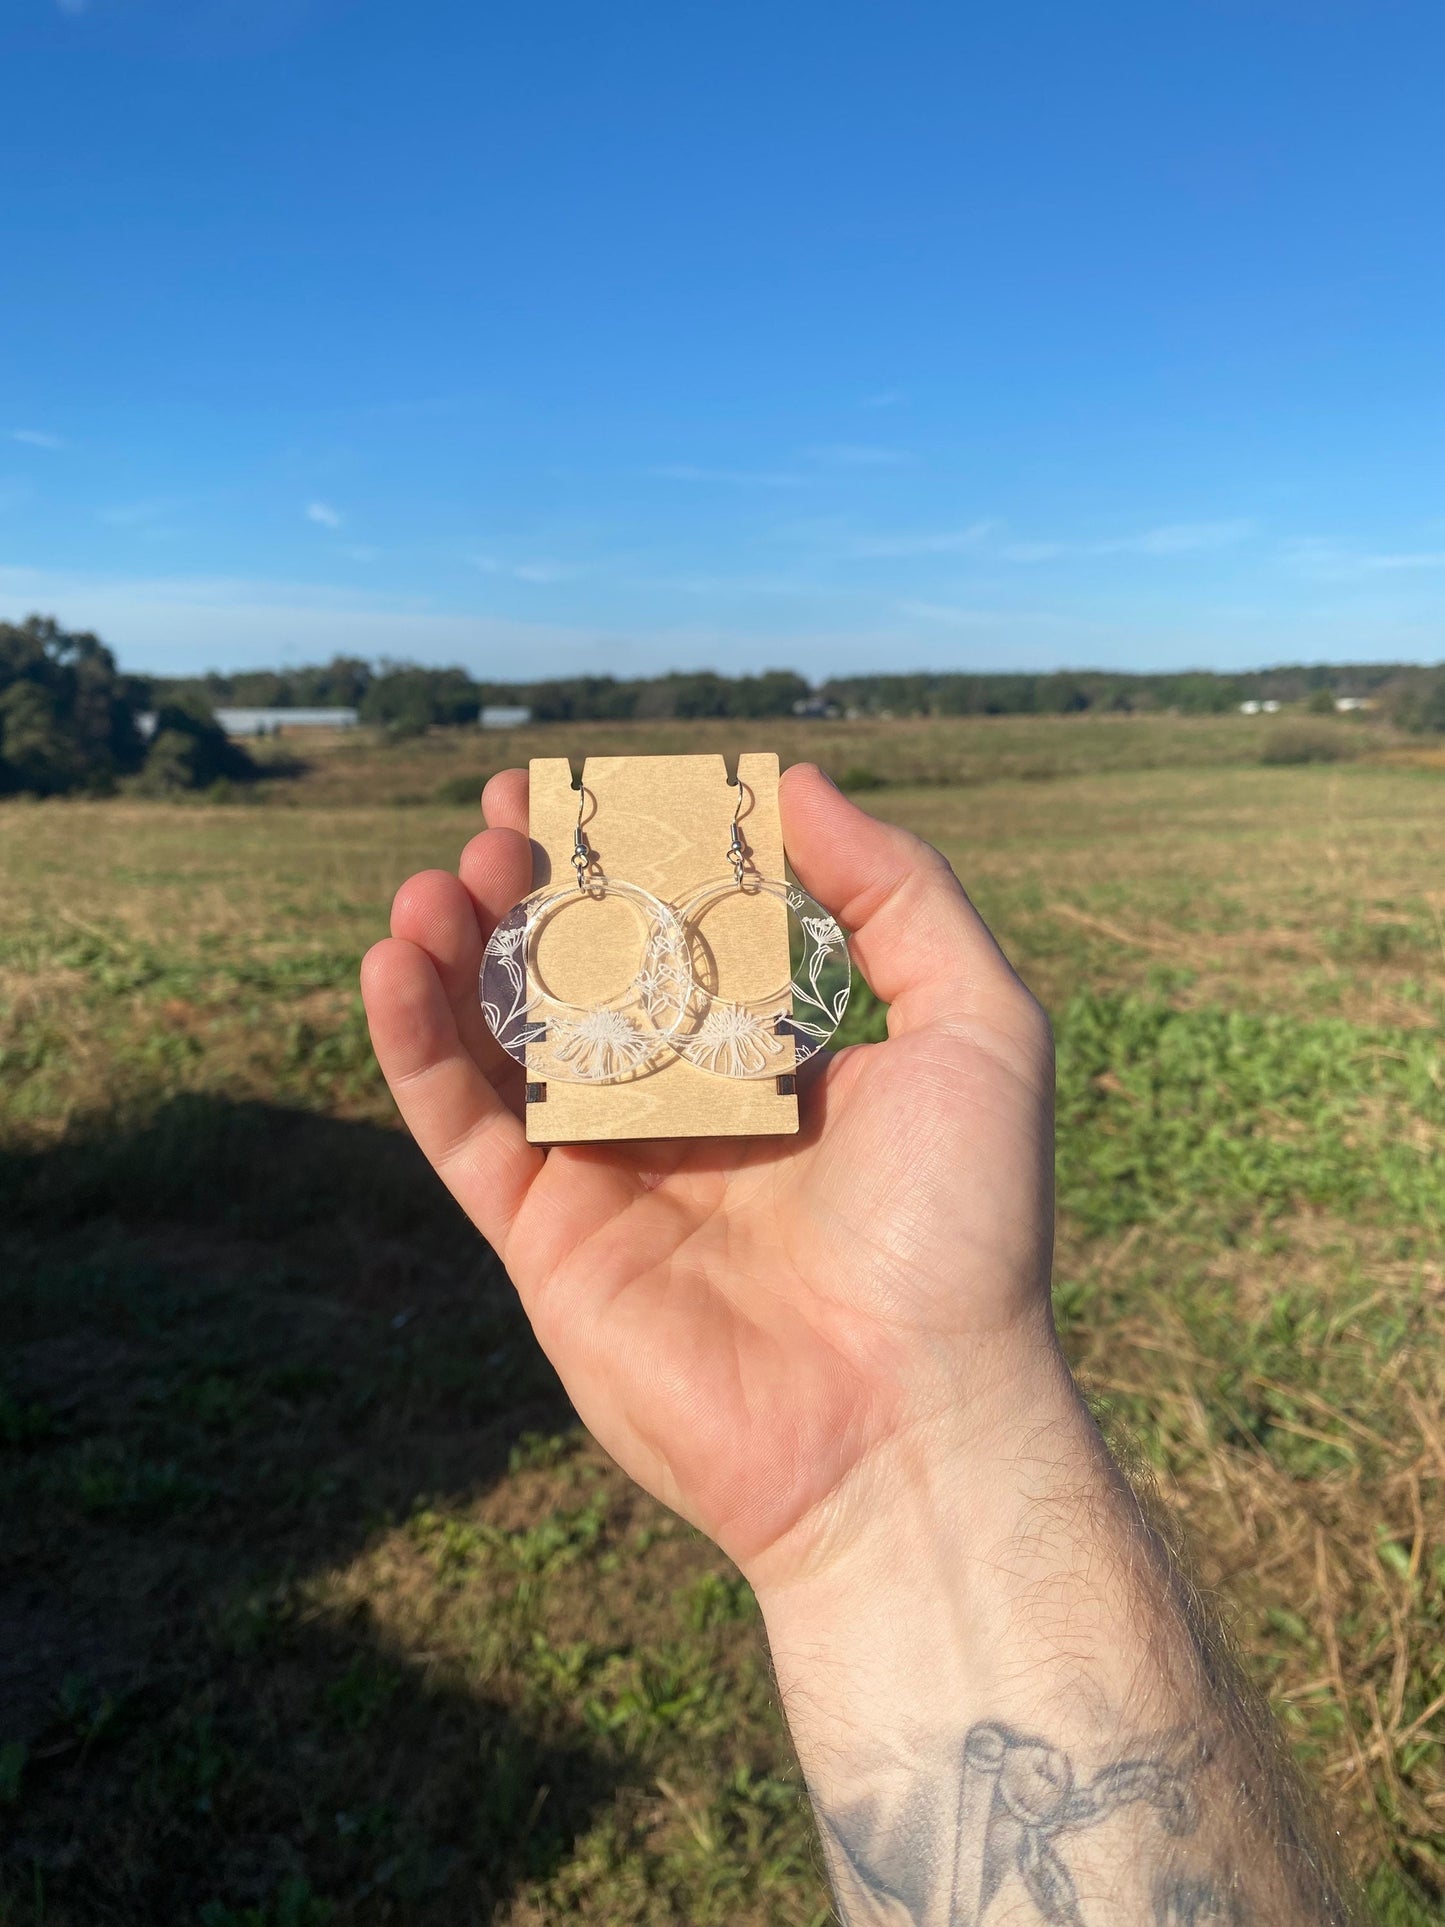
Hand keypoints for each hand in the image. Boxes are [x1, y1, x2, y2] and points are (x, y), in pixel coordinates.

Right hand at [360, 763, 1060, 1589]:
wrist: (907, 1421)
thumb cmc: (961, 1228)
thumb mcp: (978, 1028)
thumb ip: (900, 893)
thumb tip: (796, 784)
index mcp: (777, 1066)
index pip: (683, 935)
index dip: (632, 860)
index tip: (589, 790)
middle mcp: (684, 1114)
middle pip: (579, 978)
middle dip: (532, 895)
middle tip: (494, 819)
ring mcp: (606, 1176)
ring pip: (502, 1042)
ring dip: (457, 953)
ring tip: (434, 879)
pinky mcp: (542, 1238)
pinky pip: (460, 1127)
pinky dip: (414, 1045)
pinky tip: (392, 960)